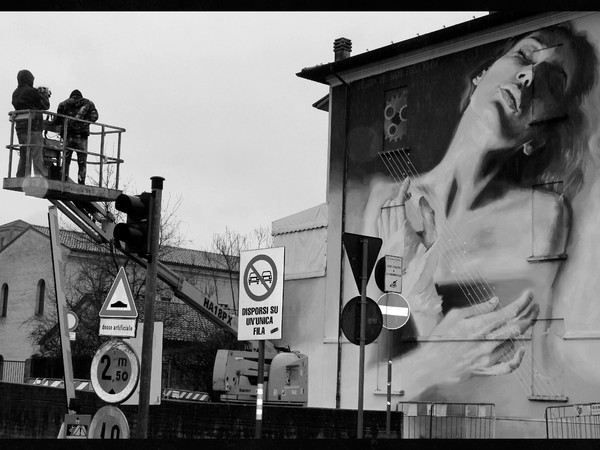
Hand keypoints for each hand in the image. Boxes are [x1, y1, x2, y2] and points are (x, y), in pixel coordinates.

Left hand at [365, 177, 441, 332]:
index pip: (399, 203)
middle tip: (409, 191)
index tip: (408, 180)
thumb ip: (428, 217)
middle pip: (389, 206)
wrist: (412, 285)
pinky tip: (394, 213)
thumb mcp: (432, 240)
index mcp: (403, 231)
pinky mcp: (382, 244)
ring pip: (383, 214)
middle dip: (399, 195)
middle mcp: (390, 234)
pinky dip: (386, 213)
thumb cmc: (425, 264)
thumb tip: (421, 199)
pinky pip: (380, 223)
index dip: (403, 189)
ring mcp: (384, 239)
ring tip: (403, 200)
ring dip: (392, 204)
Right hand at [398, 290, 538, 395]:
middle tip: (535, 306)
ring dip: (524, 330)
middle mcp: (488, 341)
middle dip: (529, 313)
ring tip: (528, 320)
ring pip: (515, 342)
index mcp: (480, 325)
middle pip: (517, 326)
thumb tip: (495, 301)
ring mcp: (490, 357)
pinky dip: (518, 358)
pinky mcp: (488, 369)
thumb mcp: (454, 316)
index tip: (529, 295)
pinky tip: (522, 350)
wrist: (432, 364)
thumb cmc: (440, 338)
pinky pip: (509, 366)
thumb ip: (477, 309)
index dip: (522, 302)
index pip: (509, 312)